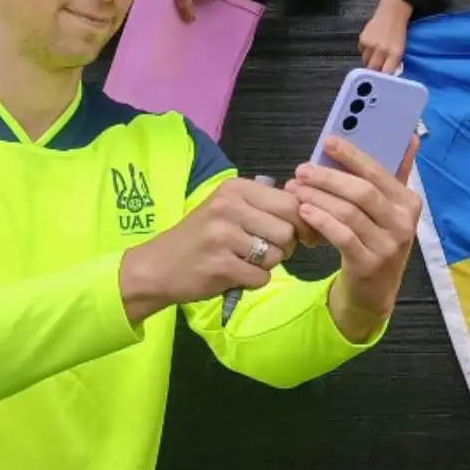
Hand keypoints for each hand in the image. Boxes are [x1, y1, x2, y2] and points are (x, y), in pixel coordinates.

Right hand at [118, 175, 306, 323]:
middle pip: (287, 230)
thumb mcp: (229, 208)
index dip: (303, 222)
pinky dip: (254, 280)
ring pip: (277, 255)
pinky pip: (261, 277)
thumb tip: (311, 213)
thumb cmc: (201, 237)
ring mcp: (223, 236)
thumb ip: (265, 206)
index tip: (303, 236)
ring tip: (245, 261)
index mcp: (236, 188)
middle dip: (286, 246)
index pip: (290, 202)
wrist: (158, 266)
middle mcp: (229, 207)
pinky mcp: (220, 265)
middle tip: (267, 251)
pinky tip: (235, 274)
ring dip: (268, 265)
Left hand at [291, 136, 422, 342]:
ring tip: (296, 189)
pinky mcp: (369, 264)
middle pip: (362, 192)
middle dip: (328, 177)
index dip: (352, 156)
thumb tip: (411, 137)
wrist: (375, 292)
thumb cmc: (378, 240)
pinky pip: (342, 236)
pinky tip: (304, 211)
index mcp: (409, 202)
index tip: (328, 142)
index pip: (378, 172)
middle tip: (302, 170)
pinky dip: (321, 221)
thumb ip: (398, 174)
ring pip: (349, 213)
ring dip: (318, 198)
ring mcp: (387, 246)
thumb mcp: (391, 210)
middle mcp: (403, 223)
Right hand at [358, 0, 414, 72]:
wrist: (392, 14)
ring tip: (376, 54)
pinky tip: (372, 45)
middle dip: (374, 72)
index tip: (382, 83)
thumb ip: (394, 62)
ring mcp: (371, 44)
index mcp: (395, 53)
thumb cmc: (398, 32)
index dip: (383, 79)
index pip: (386, 74)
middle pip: (373, 70)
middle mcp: (382, 50)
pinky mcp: (362, 39)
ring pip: (365, 62)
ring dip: (369, 61)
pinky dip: (365, 51)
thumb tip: (388, 75)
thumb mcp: (401, 49)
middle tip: (377, 69)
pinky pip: (361, 52)